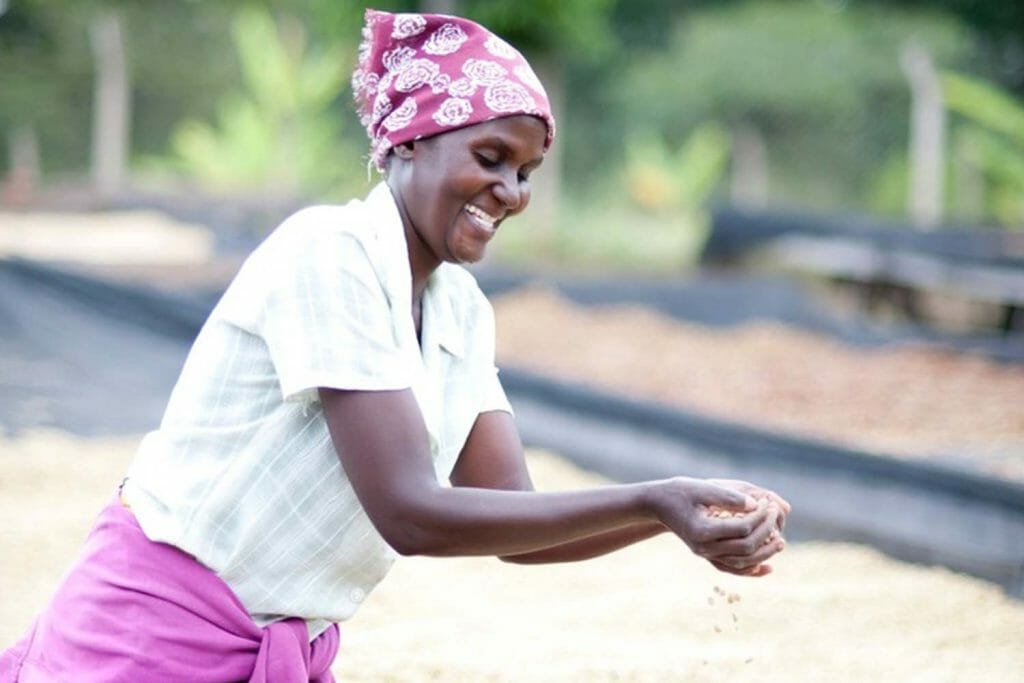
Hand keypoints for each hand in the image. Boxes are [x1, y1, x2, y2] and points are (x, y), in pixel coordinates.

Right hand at [649, 477, 786, 576]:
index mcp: (702, 530)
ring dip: (764, 554)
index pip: (742, 528)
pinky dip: (751, 571)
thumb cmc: (680, 491)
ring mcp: (705, 554)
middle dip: (766, 531)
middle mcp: (704, 547)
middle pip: (746, 547)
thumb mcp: (703, 488)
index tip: (767, 502)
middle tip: (775, 513)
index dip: (760, 516)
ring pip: (742, 563)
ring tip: (781, 541)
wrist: (659, 503)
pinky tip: (767, 568)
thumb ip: (729, 497)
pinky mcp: (707, 555)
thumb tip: (756, 505)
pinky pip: (732, 569)